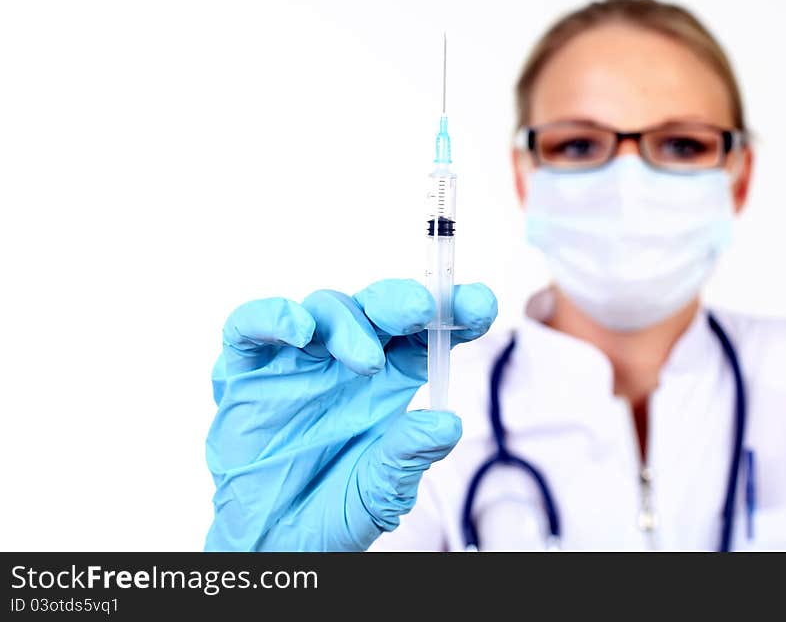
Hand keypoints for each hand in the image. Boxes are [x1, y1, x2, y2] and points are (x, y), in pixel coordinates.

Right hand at [205, 278, 496, 550]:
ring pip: (326, 308)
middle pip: (379, 309)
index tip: (481, 305)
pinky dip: (272, 316)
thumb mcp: (379, 493)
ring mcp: (298, 360)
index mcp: (391, 380)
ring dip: (349, 322)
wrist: (270, 541)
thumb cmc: (331, 511)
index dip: (455, 312)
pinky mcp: (246, 368)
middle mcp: (348, 359)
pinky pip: (252, 326)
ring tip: (366, 360)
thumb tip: (446, 424)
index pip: (428, 334)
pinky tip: (297, 329)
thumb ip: (407, 458)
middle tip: (422, 310)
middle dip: (404, 301)